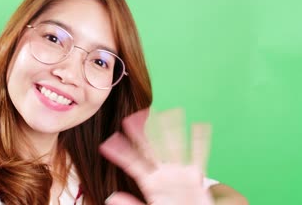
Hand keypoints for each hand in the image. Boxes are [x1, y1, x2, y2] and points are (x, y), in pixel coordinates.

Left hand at [99, 108, 213, 204]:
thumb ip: (130, 204)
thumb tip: (111, 197)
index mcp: (149, 183)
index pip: (132, 163)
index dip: (121, 152)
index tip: (109, 140)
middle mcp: (163, 174)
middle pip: (152, 149)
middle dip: (144, 133)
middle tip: (135, 115)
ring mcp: (179, 174)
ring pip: (175, 146)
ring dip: (173, 129)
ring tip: (169, 112)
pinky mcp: (195, 177)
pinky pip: (199, 156)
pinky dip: (200, 141)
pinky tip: (199, 126)